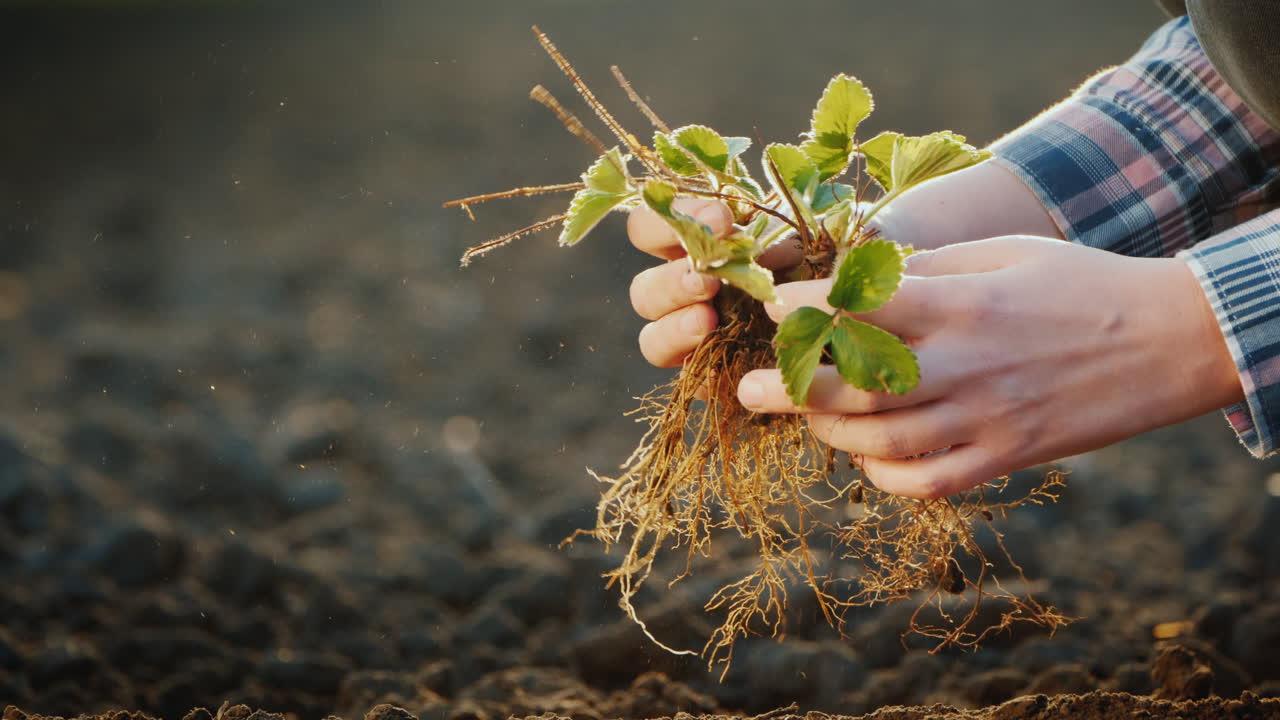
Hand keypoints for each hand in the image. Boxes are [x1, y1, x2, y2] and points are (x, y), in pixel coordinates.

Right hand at [627, 199, 798, 366]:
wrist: (836, 329)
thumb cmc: (811, 275)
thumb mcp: (797, 246)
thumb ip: (772, 240)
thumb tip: (757, 250)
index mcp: (689, 252)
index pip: (647, 229)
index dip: (669, 221)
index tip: (719, 221)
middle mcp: (679, 295)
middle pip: (642, 291)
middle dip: (672, 283)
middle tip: (708, 281)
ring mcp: (688, 342)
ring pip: (651, 339)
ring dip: (674, 328)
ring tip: (707, 320)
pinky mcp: (707, 378)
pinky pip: (689, 381)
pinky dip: (701, 368)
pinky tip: (722, 357)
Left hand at [737, 236, 1242, 498]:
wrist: (1167, 339)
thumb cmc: (1076, 281)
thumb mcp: (1002, 253)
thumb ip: (927, 271)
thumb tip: (855, 278)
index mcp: (961, 303)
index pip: (860, 309)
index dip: (804, 310)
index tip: (769, 308)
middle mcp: (966, 365)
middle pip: (855, 387)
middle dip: (790, 388)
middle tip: (748, 388)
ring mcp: (986, 418)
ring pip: (882, 439)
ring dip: (830, 432)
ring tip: (806, 417)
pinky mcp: (1006, 456)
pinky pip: (929, 481)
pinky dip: (886, 474)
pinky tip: (868, 457)